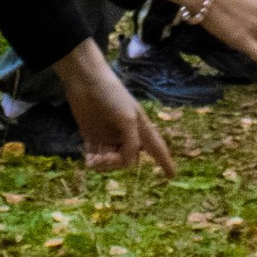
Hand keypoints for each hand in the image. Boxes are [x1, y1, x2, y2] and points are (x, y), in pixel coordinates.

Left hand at [56, 40, 174, 176]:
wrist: (85, 81)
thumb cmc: (111, 96)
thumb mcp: (127, 119)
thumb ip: (131, 142)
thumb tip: (128, 162)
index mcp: (140, 128)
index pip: (156, 148)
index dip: (165, 161)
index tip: (172, 176)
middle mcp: (126, 134)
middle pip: (127, 160)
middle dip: (116, 163)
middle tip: (103, 159)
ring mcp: (108, 136)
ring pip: (110, 160)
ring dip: (103, 164)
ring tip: (93, 161)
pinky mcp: (92, 135)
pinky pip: (95, 155)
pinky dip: (92, 161)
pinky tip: (88, 160)